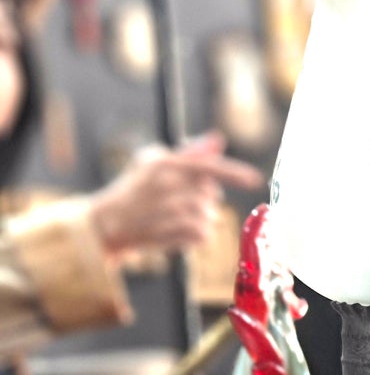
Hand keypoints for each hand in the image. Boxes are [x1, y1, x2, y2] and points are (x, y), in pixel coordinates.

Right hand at [89, 130, 262, 261]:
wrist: (106, 224)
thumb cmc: (132, 190)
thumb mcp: (152, 162)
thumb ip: (188, 152)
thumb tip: (218, 139)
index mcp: (163, 163)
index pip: (208, 166)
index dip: (235, 173)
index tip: (256, 179)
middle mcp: (168, 185)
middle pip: (211, 193)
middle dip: (204, 198)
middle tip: (180, 201)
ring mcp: (171, 211)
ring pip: (209, 215)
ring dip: (200, 218)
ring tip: (175, 218)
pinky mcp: (173, 234)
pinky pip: (204, 234)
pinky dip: (197, 235)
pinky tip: (178, 231)